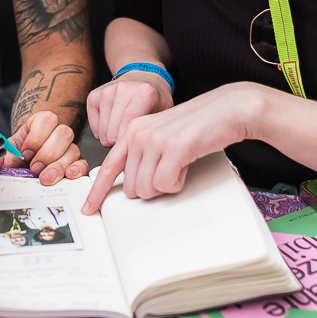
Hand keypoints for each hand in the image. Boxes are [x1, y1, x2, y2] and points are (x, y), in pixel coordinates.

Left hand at [1, 111, 89, 184]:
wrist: (21, 170)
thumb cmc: (16, 158)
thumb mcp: (7, 153)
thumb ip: (2, 154)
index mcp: (40, 124)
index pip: (47, 119)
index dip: (36, 137)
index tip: (25, 153)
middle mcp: (57, 133)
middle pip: (63, 133)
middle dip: (47, 153)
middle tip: (34, 168)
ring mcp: (68, 149)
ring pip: (73, 150)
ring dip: (58, 165)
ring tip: (45, 178)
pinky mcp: (75, 164)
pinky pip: (83, 164)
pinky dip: (77, 169)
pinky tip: (68, 175)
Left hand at [82, 84, 265, 213]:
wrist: (226, 109)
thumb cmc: (198, 125)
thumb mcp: (162, 136)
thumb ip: (144, 154)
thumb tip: (134, 185)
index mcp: (132, 130)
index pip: (109, 167)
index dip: (98, 191)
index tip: (90, 208)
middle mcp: (138, 134)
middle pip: (132, 187)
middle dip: (152, 187)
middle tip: (170, 170)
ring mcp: (154, 140)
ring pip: (147, 188)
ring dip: (167, 185)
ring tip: (179, 164)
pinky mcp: (173, 148)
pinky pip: (165, 184)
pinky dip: (178, 182)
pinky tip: (186, 165)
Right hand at [87, 70, 173, 147]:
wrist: (143, 76)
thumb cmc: (155, 99)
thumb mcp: (165, 115)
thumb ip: (156, 134)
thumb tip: (147, 163)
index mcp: (144, 93)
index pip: (129, 129)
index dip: (131, 147)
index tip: (137, 154)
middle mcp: (123, 89)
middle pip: (113, 135)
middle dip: (122, 145)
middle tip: (132, 141)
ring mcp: (106, 92)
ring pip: (103, 134)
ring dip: (112, 139)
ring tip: (124, 130)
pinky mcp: (94, 96)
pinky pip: (94, 128)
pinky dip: (103, 132)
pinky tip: (114, 124)